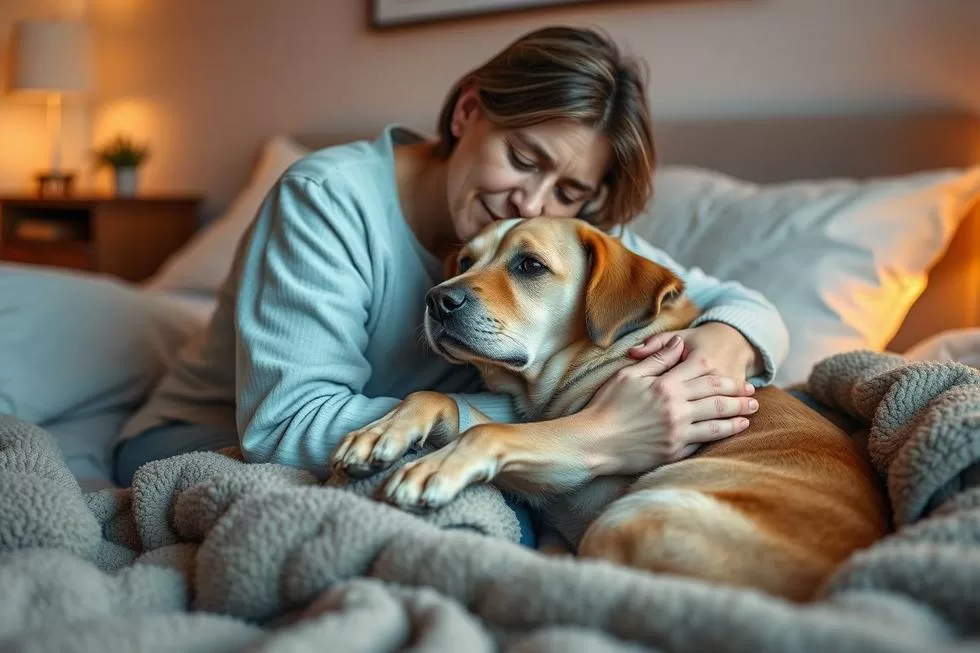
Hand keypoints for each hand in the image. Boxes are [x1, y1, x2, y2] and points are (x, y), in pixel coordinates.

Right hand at [578, 328, 758, 475]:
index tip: (737, 376)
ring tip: (751, 413)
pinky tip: (730, 431)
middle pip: (717, 398)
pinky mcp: (674, 451)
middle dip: (738, 395)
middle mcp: (675, 408)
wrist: (594, 442)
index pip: (703, 375)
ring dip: (738, 416)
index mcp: (665, 386)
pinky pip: (704, 442)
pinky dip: (721, 435)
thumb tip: (678, 345)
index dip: (723, 374)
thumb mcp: (628, 375)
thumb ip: (657, 359)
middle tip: (753, 394)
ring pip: (717, 422)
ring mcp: (677, 432)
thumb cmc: (607, 405)